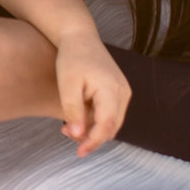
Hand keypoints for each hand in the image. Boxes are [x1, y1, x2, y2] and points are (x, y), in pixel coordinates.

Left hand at [55, 35, 130, 154]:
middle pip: (112, 127)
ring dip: (92, 129)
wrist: (80, 37)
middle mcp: (123, 93)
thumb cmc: (72, 58)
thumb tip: (77, 136)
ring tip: (67, 125)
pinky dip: (95, 120)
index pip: (107, 126)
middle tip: (65, 132)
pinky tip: (77, 116)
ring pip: (111, 123)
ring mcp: (124, 92)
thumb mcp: (67, 84)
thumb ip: (73, 111)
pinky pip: (110, 114)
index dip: (93, 142)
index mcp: (112, 90)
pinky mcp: (119, 91)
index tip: (79, 152)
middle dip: (91, 137)